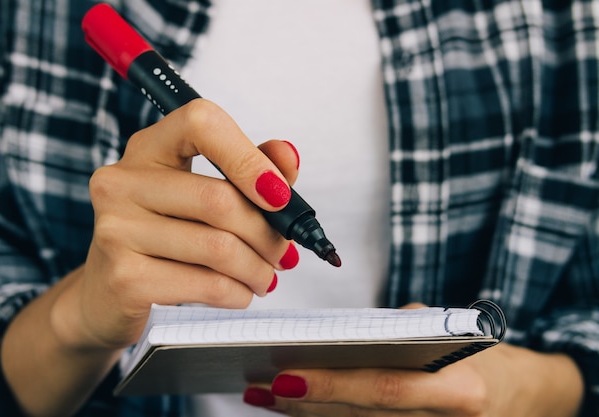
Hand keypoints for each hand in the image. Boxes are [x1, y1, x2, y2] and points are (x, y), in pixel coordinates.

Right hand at [53, 99, 300, 350]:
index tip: (279, 195)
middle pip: (219, 199)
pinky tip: (241, 293)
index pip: (201, 123)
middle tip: (282, 252)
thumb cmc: (166, 236)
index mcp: (148, 148)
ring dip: (258, 268)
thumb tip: (288, 156)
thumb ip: (250, 167)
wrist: (108, 294)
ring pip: (219, 248)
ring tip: (265, 276)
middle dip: (267, 233)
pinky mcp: (125, 278)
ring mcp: (117, 230)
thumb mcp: (204, 192)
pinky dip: (238, 293)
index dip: (249, 157)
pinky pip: (207, 285)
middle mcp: (123, 182)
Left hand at [243, 343, 583, 416]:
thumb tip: (341, 336)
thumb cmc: (486, 352)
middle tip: (259, 389)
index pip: (384, 388)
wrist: (529, 395)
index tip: (285, 377)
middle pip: (364, 416)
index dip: (332, 387)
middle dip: (307, 405)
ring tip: (265, 399)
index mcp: (460, 389)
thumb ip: (401, 332)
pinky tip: (301, 411)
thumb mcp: (453, 330)